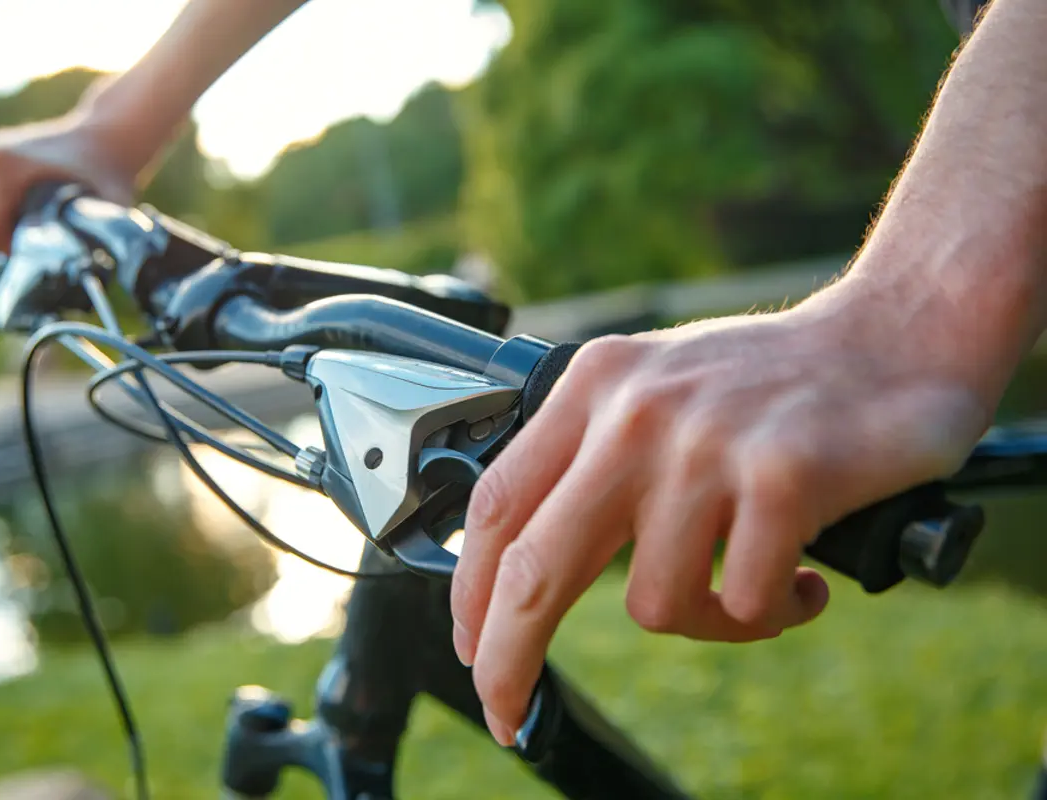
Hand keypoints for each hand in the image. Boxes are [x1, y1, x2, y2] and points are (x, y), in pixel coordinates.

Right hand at [0, 108, 136, 259]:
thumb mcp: (110, 212)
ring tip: (43, 207)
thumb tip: (92, 277)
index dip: (15, 255)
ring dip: (8, 227)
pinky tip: (31, 199)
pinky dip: (3, 214)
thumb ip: (101, 243)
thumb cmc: (107, 175)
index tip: (48, 242)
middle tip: (52, 223)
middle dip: (13, 240)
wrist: (102, 136)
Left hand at [449, 293, 989, 745]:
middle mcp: (636, 411)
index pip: (499, 503)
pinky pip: (745, 604)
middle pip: (537, 568)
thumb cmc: (771, 381)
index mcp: (595, 386)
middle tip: (509, 710)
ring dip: (708, 621)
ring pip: (656, 605)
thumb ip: (590, 458)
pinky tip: (804, 581)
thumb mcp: (655, 390)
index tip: (473, 646)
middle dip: (511, 659)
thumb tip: (523, 563)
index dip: (472, 590)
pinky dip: (773, 613)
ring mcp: (706, 444)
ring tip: (753, 587)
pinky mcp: (781, 477)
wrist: (893, 335)